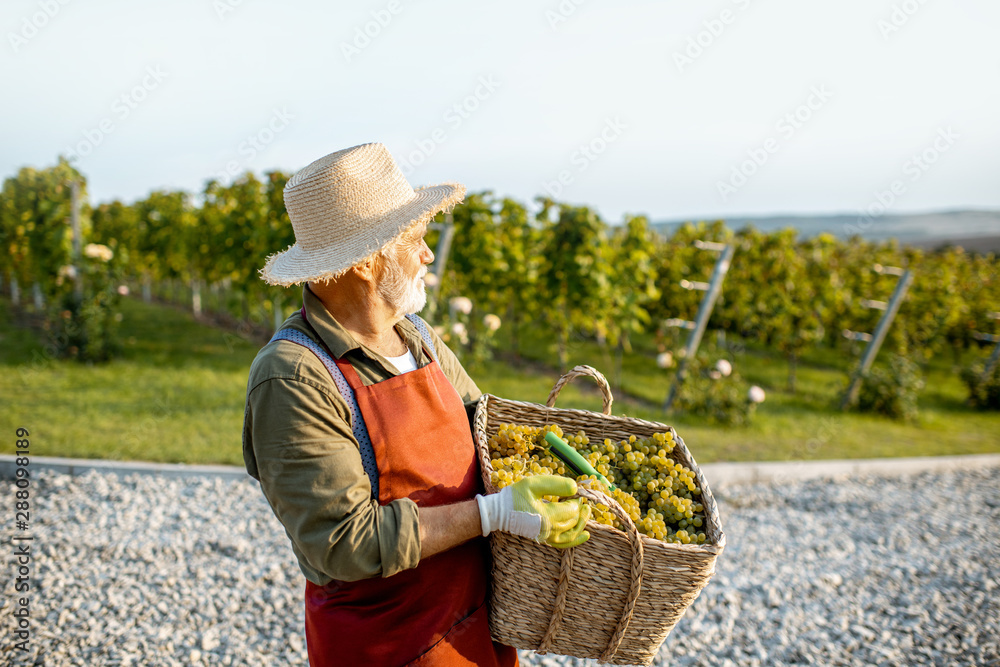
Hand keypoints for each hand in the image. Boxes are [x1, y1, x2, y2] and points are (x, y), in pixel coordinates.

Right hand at [476, 475, 590, 548]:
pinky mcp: (544, 539)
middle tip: (583, 500)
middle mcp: (550, 530)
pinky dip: (576, 540)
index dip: (577, 500)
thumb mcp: (534, 484)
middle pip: (573, 522)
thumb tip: (575, 488)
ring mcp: (547, 537)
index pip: (571, 510)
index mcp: (548, 516)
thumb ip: (556, 485)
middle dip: (581, 510)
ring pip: (572, 534)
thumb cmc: (516, 496)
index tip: (576, 492)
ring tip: (587, 513)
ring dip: (582, 523)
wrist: (499, 512)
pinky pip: (564, 543)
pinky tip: (586, 535)